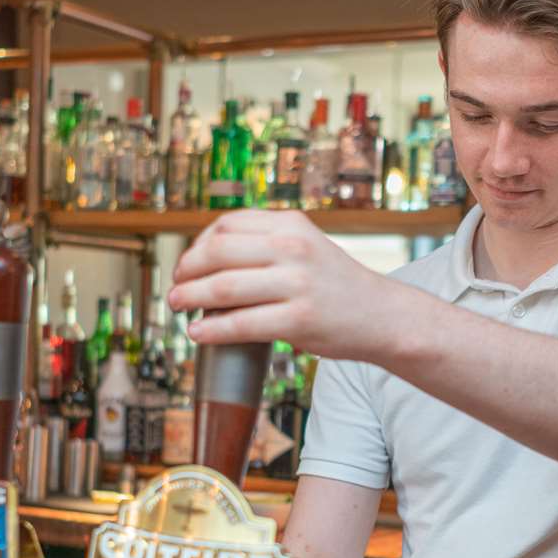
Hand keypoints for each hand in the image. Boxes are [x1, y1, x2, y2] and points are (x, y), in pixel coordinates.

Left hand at [167, 210, 416, 362]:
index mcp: (291, 224)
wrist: (383, 315)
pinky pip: (241, 324)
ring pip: (224, 288)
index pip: (227, 225)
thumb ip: (267, 244)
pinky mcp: (300, 319)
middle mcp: (293, 247)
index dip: (197, 245)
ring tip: (177, 307)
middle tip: (175, 288)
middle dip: (186, 271)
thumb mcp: (306, 246)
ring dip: (190, 298)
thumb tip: (207, 257)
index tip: (187, 264)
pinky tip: (198, 333)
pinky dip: (212, 329)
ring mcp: (297, 283)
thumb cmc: (336, 285)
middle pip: (217, 252)